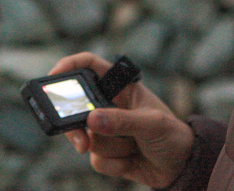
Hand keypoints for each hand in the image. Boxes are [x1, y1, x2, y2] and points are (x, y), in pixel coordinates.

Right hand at [49, 52, 194, 187]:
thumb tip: (91, 120)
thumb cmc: (172, 135)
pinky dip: (114, 164)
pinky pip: (96, 159)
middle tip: (82, 142)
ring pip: (88, 138)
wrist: (180, 167)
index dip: (68, 66)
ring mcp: (106, 129)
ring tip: (135, 146)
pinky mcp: (106, 152)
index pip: (89, 66)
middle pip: (76, 108)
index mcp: (121, 87)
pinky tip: (132, 160)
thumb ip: (122, 121)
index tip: (52, 78)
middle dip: (79, 127)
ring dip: (112, 148)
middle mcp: (109, 106)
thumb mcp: (151, 124)